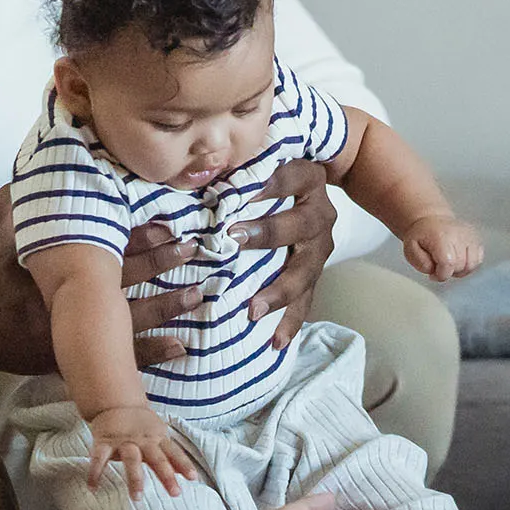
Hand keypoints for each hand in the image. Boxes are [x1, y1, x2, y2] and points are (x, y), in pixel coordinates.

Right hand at [0, 190, 214, 380]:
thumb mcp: (0, 223)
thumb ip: (30, 194)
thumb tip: (56, 158)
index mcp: (51, 261)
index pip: (104, 244)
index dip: (139, 235)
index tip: (170, 224)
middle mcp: (63, 297)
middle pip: (122, 279)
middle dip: (161, 263)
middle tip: (192, 248)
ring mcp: (68, 332)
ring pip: (128, 320)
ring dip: (166, 306)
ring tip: (199, 293)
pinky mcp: (71, 358)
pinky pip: (117, 359)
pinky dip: (151, 353)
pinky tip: (180, 347)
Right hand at [87, 406, 197, 497]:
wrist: (116, 403)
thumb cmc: (141, 426)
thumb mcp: (158, 436)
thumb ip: (170, 456)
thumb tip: (186, 474)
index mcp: (157, 438)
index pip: (174, 452)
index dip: (184, 464)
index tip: (194, 479)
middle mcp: (143, 440)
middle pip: (157, 458)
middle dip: (166, 475)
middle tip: (175, 493)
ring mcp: (123, 441)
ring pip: (132, 459)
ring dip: (135, 478)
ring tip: (137, 497)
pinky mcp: (104, 441)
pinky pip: (98, 458)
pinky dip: (95, 472)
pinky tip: (93, 488)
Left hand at [226, 159, 335, 348]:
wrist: (309, 191)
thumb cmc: (269, 178)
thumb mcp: (259, 168)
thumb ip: (233, 173)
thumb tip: (188, 178)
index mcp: (307, 179)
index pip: (290, 177)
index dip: (267, 184)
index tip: (237, 192)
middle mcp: (320, 212)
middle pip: (301, 224)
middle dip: (268, 233)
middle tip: (234, 239)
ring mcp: (320, 246)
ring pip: (306, 270)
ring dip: (279, 290)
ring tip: (253, 309)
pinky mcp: (315, 273)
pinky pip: (307, 300)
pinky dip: (291, 322)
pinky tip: (275, 341)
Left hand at [403, 214, 483, 282]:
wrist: (431, 220)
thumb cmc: (421, 236)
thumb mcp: (410, 249)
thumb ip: (420, 263)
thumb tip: (434, 270)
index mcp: (441, 236)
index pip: (448, 264)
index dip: (441, 275)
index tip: (433, 273)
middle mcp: (459, 234)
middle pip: (460, 266)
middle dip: (448, 272)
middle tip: (438, 266)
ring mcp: (470, 236)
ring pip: (471, 265)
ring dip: (460, 270)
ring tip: (448, 264)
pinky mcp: (477, 239)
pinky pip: (478, 261)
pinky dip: (468, 265)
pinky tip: (457, 260)